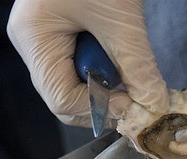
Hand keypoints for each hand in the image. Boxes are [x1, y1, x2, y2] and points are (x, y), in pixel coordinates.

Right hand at [7, 0, 168, 126]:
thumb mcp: (122, 20)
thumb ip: (139, 67)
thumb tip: (154, 106)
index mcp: (34, 39)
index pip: (62, 101)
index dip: (101, 109)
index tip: (134, 104)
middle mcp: (33, 41)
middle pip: (67, 96)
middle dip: (104, 98)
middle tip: (137, 91)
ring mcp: (45, 36)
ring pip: (76, 82)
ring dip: (108, 81)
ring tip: (129, 64)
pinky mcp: (61, 29)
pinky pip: (83, 63)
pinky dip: (107, 66)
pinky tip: (121, 53)